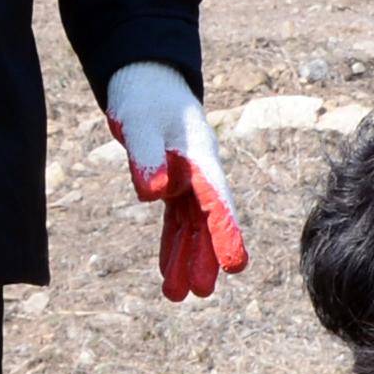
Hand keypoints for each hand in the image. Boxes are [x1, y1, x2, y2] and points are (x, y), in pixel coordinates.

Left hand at [102, 61, 247, 300]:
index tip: (234, 265)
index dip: (226, 234)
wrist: (144, 78)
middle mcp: (200, 173)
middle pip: (207, 221)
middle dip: (205, 257)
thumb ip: (147, 155)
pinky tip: (167, 270)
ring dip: (187, 258)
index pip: (217, 202)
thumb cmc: (144, 95)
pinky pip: (175, 220)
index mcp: (201, 159)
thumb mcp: (139, 122)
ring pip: (192, 227)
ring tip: (179, 295)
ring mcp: (188, 180)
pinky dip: (172, 244)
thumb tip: (154, 194)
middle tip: (199, 292)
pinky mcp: (172, 182)